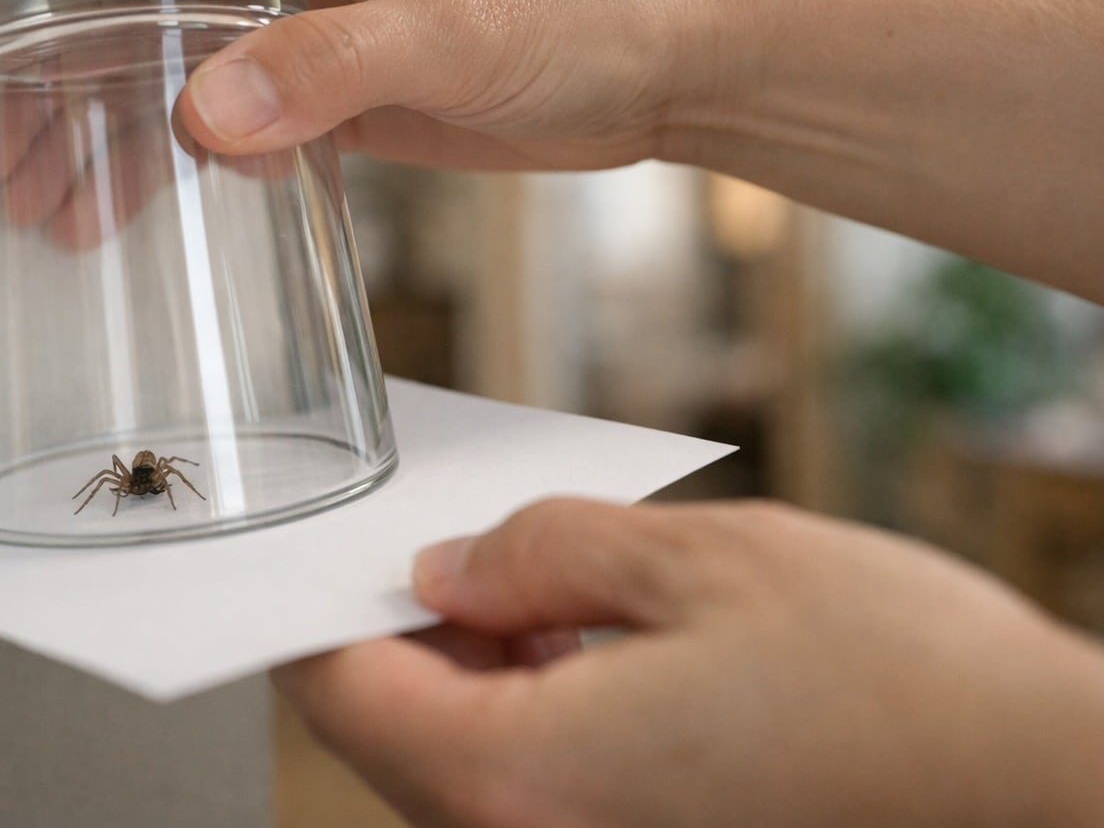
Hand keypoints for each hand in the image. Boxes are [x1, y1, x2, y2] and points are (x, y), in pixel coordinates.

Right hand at [0, 0, 716, 175]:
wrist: (658, 70)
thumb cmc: (582, 9)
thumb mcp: (454, 30)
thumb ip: (331, 64)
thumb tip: (203, 110)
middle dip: (43, 61)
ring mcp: (303, 14)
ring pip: (162, 60)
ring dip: (95, 124)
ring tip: (32, 199)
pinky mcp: (326, 82)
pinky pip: (218, 114)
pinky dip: (165, 159)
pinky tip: (122, 206)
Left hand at [275, 498, 1103, 826]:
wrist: (1057, 795)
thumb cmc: (902, 683)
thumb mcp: (702, 564)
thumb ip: (546, 557)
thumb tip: (446, 573)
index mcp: (524, 780)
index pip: (341, 697)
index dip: (307, 610)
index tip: (305, 549)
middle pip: (397, 737)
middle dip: (402, 631)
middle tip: (440, 539)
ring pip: (468, 765)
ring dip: (472, 673)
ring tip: (531, 581)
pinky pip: (540, 792)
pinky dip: (533, 716)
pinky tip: (586, 648)